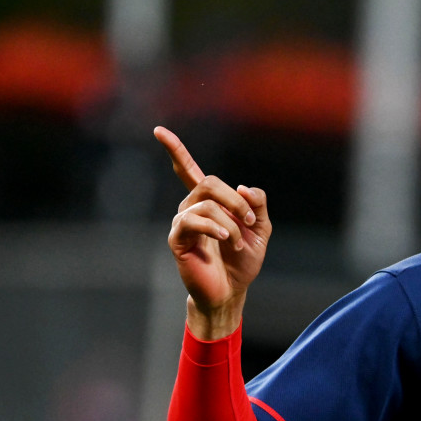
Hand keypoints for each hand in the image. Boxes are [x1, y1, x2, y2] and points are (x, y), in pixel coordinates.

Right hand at [156, 126, 270, 338]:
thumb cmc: (243, 260)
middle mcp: (192, 208)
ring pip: (206, 203)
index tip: (159, 130)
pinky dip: (213, 227)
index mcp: (210, 202)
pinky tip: (224, 239)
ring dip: (230, 222)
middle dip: (236, 201)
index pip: (189, 170)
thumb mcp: (261, 229)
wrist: (232, 290)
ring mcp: (183, 223)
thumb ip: (258, 204)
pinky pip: (191, 221)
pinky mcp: (178, 239)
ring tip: (237, 243)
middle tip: (250, 222)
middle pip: (210, 183)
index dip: (176, 150)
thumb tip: (243, 187)